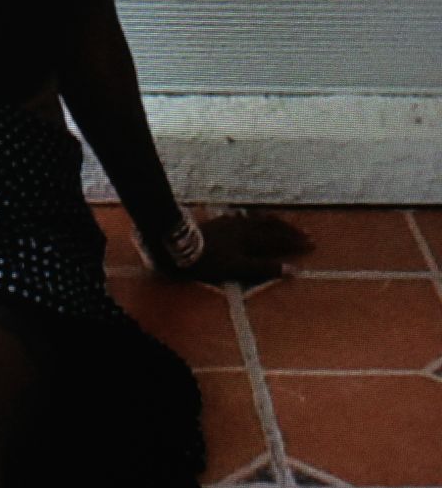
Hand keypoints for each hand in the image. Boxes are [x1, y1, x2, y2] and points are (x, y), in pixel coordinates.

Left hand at [171, 211, 312, 286]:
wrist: (176, 246)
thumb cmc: (208, 260)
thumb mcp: (238, 268)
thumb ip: (264, 268)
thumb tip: (293, 270)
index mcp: (250, 237)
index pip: (278, 239)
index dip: (295, 242)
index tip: (312, 244)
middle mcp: (243, 225)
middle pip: (271, 225)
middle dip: (288, 230)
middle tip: (304, 232)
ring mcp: (229, 222)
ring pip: (257, 219)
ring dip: (272, 221)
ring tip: (281, 223)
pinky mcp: (218, 222)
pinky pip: (242, 217)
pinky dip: (252, 219)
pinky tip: (248, 219)